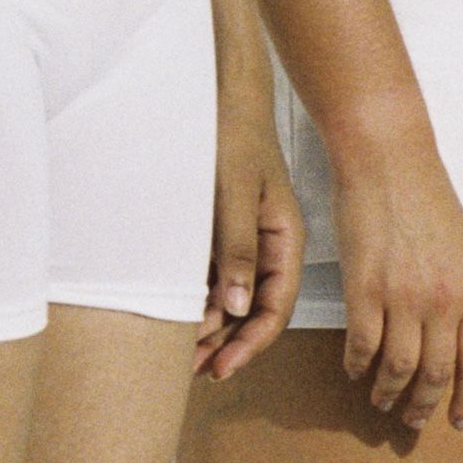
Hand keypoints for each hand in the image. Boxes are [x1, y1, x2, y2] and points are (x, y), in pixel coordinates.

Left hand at [199, 119, 303, 379]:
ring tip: (182, 353)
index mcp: (285, 240)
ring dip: (210, 327)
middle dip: (228, 344)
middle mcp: (268, 247)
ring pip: (231, 298)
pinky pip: (212, 276)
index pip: (276, 308)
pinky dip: (197, 300)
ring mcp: (244, 240)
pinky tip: (177, 316)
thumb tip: (236, 308)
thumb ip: (237, 250)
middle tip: (196, 370)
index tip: (222, 367)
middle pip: (255, 311)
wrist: (218, 91)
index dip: (251, 343)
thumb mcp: (234, 192)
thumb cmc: (231, 134)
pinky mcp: (220, 231)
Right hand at [327, 128, 462, 431]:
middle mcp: (443, 302)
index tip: (460, 421)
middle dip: (424, 406)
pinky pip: (362, 344)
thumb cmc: (426, 198)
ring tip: (380, 402)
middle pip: (437, 373)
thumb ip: (460, 292)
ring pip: (398, 368)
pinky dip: (357, 364)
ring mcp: (403, 298)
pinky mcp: (364, 289)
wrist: (389, 160)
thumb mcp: (462, 250)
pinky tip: (353, 370)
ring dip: (389, 393)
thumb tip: (453, 331)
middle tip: (413, 421)